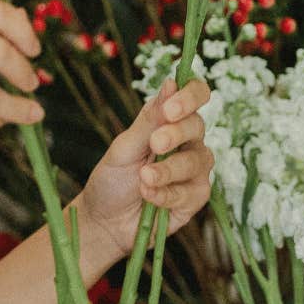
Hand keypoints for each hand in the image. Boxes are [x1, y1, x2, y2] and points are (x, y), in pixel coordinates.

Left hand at [74, 78, 213, 274]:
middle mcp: (188, 142)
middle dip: (175, 134)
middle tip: (154, 144)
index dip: (191, 96)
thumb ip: (150, 120)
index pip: (195, 95)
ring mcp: (194, 171)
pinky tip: (148, 197)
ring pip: (197, 161)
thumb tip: (171, 82)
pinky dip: (167, 194)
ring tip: (143, 178)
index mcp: (170, 121)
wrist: (104, 220)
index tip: (171, 108)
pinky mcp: (195, 198)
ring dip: (168, 170)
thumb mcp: (124, 147)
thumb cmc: (113, 178)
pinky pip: (191, 192)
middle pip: (198, 126)